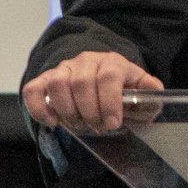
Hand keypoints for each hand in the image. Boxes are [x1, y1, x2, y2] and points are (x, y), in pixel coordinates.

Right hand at [23, 48, 161, 134]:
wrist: (104, 88)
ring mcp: (64, 69)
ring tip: (78, 124)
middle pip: (82, 82)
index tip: (112, 124)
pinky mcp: (46, 80)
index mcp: (113, 63)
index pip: (108, 76)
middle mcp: (87, 61)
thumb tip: (153, 87)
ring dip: (67, 111)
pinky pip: (34, 89)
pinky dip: (39, 108)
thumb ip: (151, 94)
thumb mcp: (143, 97)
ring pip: (57, 84)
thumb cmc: (123, 96)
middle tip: (96, 126)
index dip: (109, 102)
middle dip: (89, 112)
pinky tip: (53, 122)